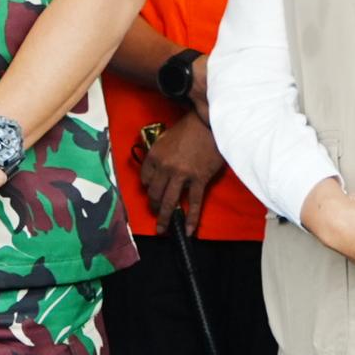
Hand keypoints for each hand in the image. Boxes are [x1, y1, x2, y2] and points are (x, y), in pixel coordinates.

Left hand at [139, 112, 226, 233]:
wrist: (210, 123)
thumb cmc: (188, 128)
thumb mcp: (165, 138)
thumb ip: (159, 154)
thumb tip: (158, 170)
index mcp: (155, 155)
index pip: (144, 178)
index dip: (146, 186)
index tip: (150, 191)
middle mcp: (165, 167)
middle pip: (154, 193)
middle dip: (153, 205)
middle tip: (155, 212)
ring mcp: (182, 175)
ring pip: (169, 201)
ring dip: (164, 218)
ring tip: (162, 229)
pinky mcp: (199, 180)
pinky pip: (193, 203)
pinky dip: (191, 219)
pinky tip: (188, 230)